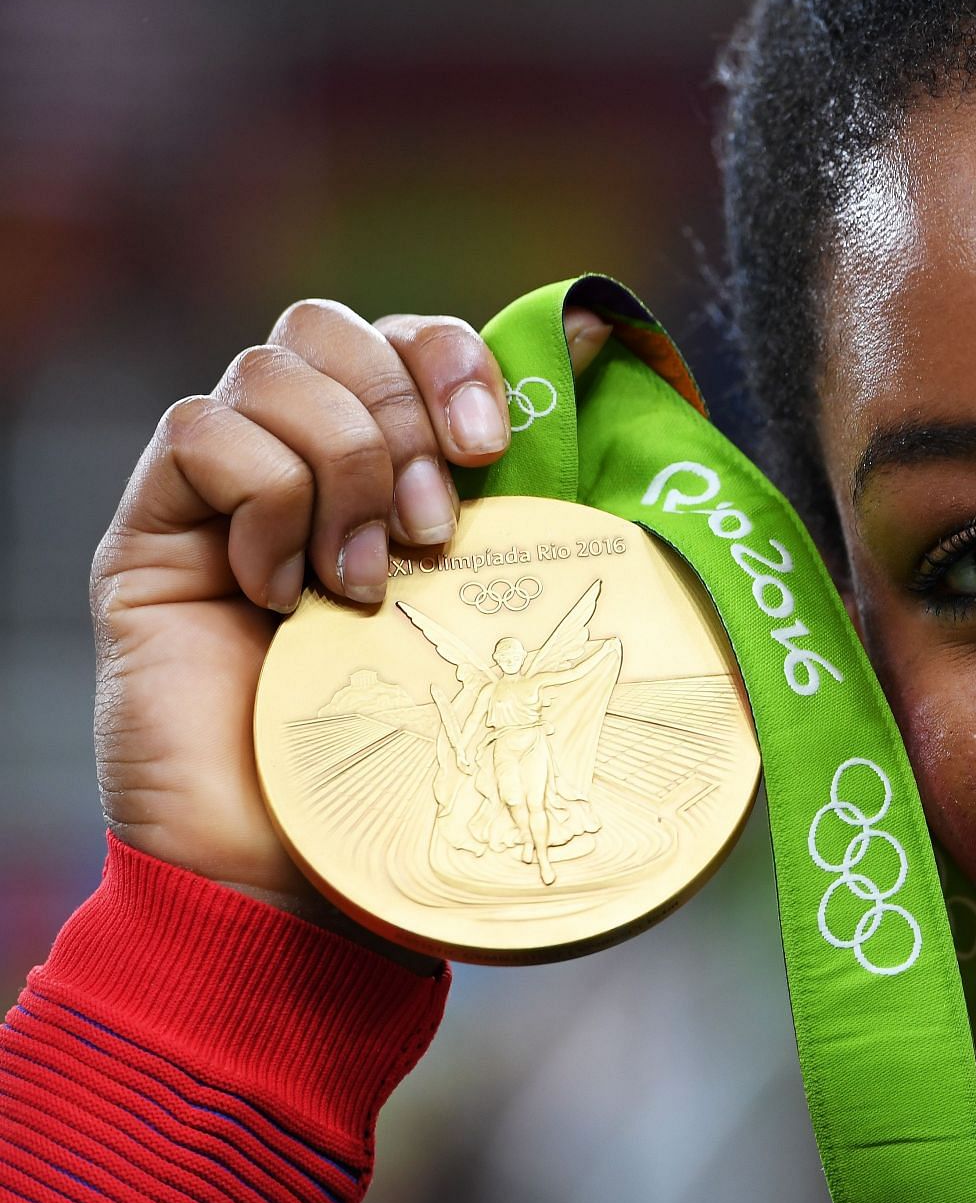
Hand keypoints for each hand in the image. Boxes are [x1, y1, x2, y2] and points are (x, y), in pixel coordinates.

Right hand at [90, 299, 611, 942]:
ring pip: (272, 369)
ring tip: (363, 584)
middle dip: (403, 413)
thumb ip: (533, 502)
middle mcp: (302, 465)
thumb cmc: (413, 759)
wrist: (296, 876)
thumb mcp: (499, 622)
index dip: (455, 357)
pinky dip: (261, 504)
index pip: (409, 338)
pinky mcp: (153, 532)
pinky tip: (281, 600)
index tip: (494, 444)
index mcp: (393, 473)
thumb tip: (596, 348)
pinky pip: (200, 433)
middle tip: (434, 532)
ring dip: (344, 470)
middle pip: (332, 326)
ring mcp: (223, 494)